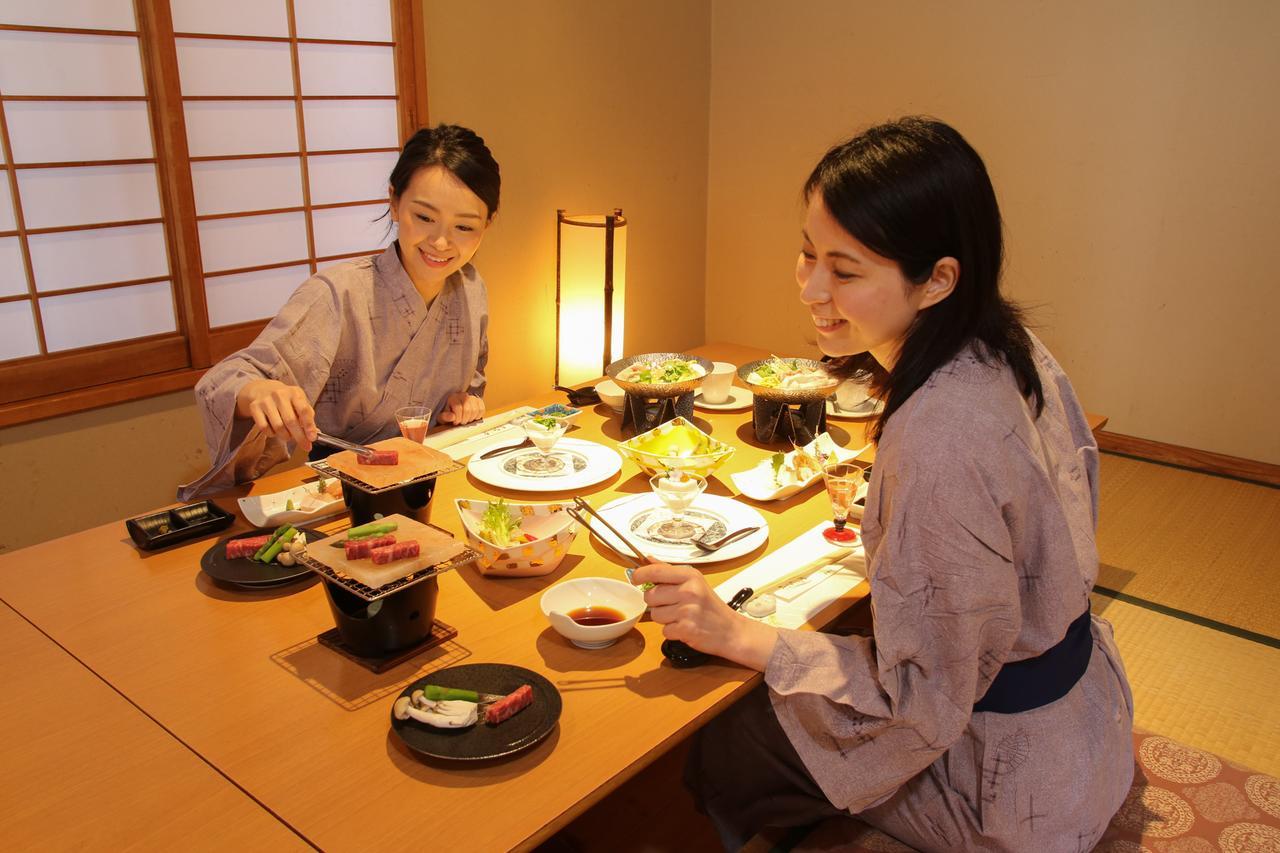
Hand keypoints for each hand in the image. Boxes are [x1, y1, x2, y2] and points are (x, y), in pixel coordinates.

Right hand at [235, 379, 316, 450]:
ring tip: (288, 435)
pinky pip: (264, 428)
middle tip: (305, 446)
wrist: (263, 390)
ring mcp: (266, 400)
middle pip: (290, 421)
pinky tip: (275, 431)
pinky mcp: (254, 407)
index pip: (304, 410)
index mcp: (294, 393)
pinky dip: (272, 434)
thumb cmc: (286, 400)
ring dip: (286, 436)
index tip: (312, 438)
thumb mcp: (299, 402)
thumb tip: (313, 434)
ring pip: (278, 426)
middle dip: (299, 437)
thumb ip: (307, 416)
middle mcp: (280, 394)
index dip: (309, 426)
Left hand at [437, 392, 484, 424]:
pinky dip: (478, 415)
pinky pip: (482, 409)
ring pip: (475, 410)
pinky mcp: (478, 401)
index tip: (455, 422)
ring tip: (466, 420)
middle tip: (461, 422)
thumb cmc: (448, 413)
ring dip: (471, 418)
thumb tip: (451, 416)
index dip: (458, 418)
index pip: (458, 408)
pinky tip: (472, 417)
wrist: (454, 409)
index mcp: (453, 397)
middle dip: (464, 419)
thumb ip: (446, 417)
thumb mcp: (443, 416)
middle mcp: (463, 395)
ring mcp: (472, 397)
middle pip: (468, 410)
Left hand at [630, 562, 778, 670]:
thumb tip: (647, 559)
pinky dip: (672, 632)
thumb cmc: (710, 606)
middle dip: (656, 602)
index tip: (635, 578)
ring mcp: (688, 610)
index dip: (640, 575)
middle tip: (671, 604)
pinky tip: (685, 627)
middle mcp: (689, 591)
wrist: (731, 630)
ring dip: (665, 619)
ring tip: (681, 616)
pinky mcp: (686, 629)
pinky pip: (664, 631)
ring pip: (655, 615)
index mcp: (690, 575)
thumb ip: (668, 571)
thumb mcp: (694, 582)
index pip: (655, 571)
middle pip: (650, 595)